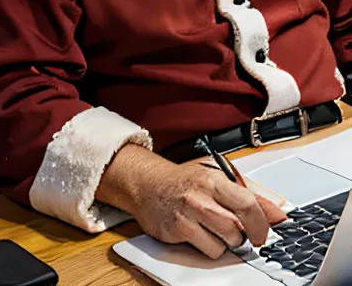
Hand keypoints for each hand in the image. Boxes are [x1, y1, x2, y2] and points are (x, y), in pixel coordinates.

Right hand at [96, 146, 284, 259]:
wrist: (148, 184)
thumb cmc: (185, 181)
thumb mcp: (218, 177)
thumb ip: (250, 192)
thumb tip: (279, 210)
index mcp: (214, 179)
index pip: (247, 203)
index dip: (262, 223)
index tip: (265, 231)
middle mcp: (200, 196)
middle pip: (237, 227)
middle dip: (244, 234)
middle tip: (239, 229)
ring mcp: (187, 214)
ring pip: (225, 242)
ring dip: (227, 241)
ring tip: (217, 228)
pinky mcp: (177, 231)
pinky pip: (207, 250)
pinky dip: (210, 247)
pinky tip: (202, 233)